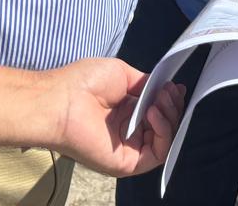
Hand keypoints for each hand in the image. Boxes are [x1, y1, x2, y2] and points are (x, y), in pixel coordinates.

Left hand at [43, 58, 186, 177]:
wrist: (62, 101)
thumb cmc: (83, 83)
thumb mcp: (122, 74)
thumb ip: (145, 84)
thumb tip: (164, 86)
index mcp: (124, 111)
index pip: (156, 111)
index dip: (169, 100)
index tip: (175, 86)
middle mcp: (128, 131)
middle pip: (163, 125)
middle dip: (172, 106)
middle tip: (169, 91)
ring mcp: (128, 148)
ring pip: (164, 140)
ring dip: (170, 117)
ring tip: (161, 99)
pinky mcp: (127, 163)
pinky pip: (157, 153)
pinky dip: (163, 132)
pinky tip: (154, 113)